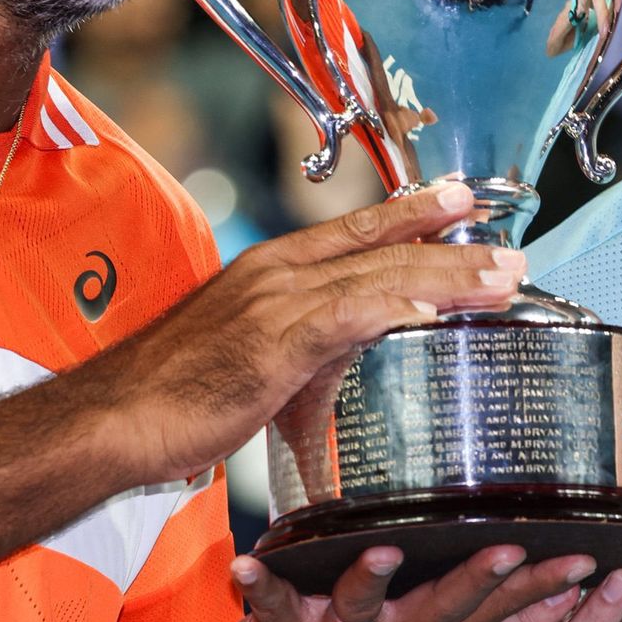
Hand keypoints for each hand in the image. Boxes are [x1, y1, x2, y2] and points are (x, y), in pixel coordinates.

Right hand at [91, 183, 525, 483]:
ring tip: (504, 276)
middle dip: (452, 239)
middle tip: (508, 239)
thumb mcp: (253, 358)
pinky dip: (400, 306)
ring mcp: (277, 301)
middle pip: (381, 242)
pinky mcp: (274, 341)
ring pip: (381, 273)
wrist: (112, 419)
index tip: (464, 201)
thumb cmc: (174, 394)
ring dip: (449, 274)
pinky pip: (351, 315)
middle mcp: (279, 271)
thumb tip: (348, 360)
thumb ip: (306, 350)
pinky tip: (440, 311)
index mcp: (273, 269)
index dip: (415, 211)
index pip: (358, 227)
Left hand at [218, 545, 597, 621]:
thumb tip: (500, 528)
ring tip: (383, 552)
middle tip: (508, 550)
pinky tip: (246, 562)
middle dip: (475, 581)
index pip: (492, 611)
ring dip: (372, 579)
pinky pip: (272, 605)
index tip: (581, 559)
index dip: (537, 588)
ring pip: (361, 608)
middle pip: (441, 610)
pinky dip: (261, 582)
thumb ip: (444, 588)